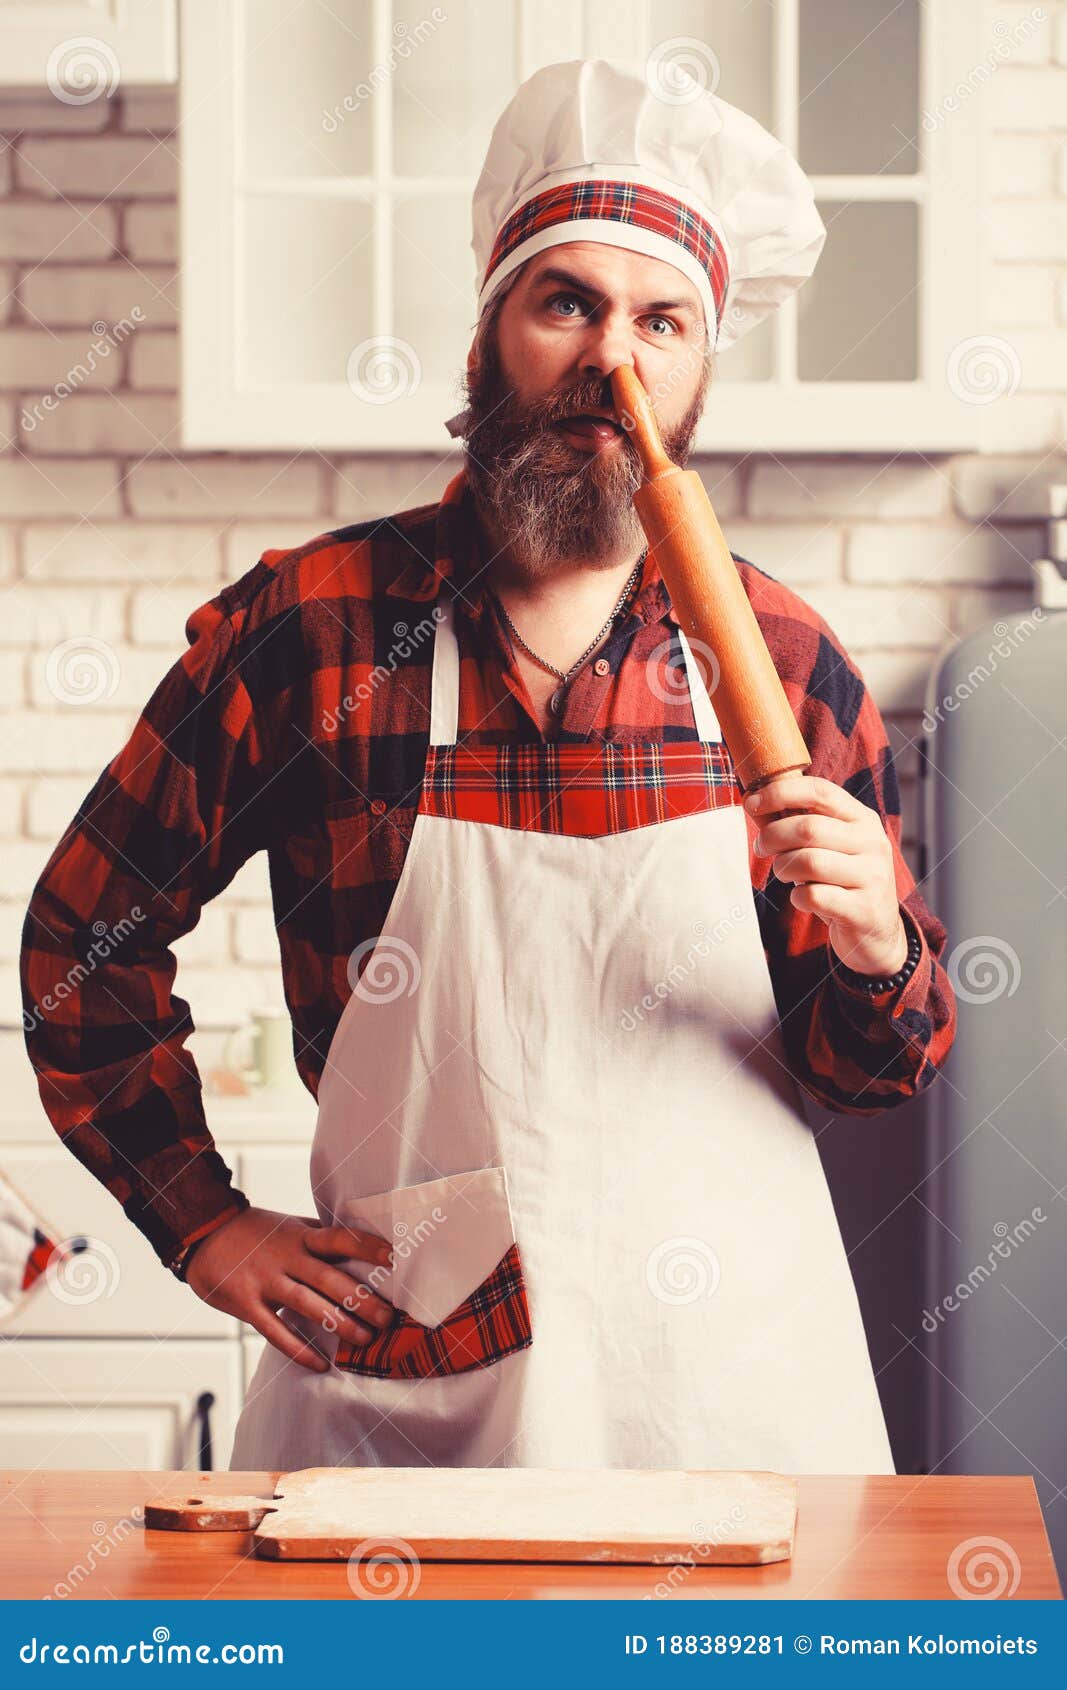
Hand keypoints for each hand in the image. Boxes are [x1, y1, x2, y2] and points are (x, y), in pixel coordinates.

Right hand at [184, 1205, 395, 1372]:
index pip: (339, 1238)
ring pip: (307, 1305)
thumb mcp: (289, 1225)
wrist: (203, 1233)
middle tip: (387, 1317)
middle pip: (329, 1278)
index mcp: (301, 1236)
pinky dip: (299, 1349)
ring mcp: (266, 1281)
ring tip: (364, 1339)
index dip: (367, 1247)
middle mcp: (286, 1257)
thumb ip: (319, 1237)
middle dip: (361, 1298)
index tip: (395, 1258)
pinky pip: (276, 1331)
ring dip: (338, 1324)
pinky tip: (320, 1363)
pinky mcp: (246, 1303)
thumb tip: (360, 1246)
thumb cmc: (255, 1232)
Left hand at [746, 773, 907, 977]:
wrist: (876, 932)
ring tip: (785, 873)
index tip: (751, 802)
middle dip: (772, 836)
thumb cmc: (840, 882)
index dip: (780, 793)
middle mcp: (873, 843)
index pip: (819, 790)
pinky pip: (814, 896)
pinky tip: (803, 899)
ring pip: (810, 861)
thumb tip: (753, 802)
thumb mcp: (826, 846)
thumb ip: (796, 822)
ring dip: (784, 867)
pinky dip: (798, 897)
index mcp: (863, 819)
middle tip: (761, 848)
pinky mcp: (863, 910)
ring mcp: (872, 877)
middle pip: (808, 828)